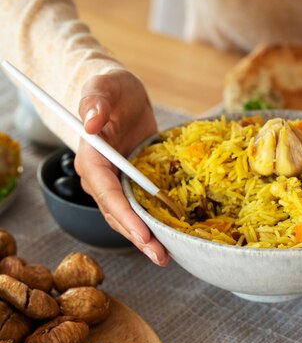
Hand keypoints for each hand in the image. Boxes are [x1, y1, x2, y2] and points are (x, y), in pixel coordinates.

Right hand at [75, 69, 169, 265]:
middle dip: (138, 236)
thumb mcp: (106, 85)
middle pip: (116, 214)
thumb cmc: (112, 89)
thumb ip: (96, 101)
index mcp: (91, 159)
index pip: (105, 192)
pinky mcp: (130, 187)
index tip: (142, 233)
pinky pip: (139, 211)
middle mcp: (100, 179)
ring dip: (145, 239)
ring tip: (165, 256)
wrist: (122, 98)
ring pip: (127, 218)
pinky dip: (152, 226)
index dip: (124, 215)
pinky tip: (170, 240)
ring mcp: (115, 186)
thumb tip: (91, 123)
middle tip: (160, 255)